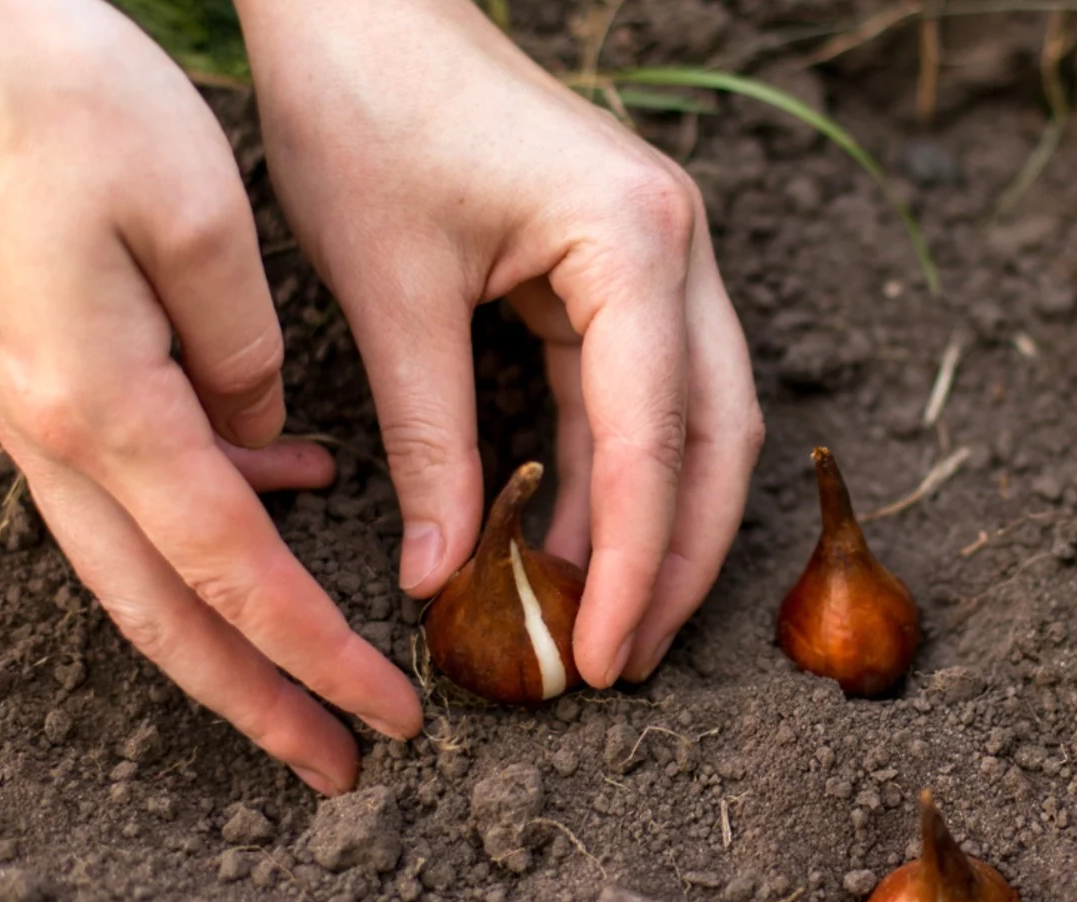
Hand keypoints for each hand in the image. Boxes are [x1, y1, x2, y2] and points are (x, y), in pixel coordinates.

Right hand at [0, 0, 421, 794]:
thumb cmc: (61, 96)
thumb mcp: (196, 217)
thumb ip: (246, 353)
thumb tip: (271, 442)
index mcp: (102, 406)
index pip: (233, 574)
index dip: (315, 658)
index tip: (390, 718)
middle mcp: (53, 432)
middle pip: (164, 613)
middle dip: (256, 701)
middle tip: (338, 766)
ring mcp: (32, 408)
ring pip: (137, 565)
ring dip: (226, 631)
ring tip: (312, 674)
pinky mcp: (36, 372)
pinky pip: (127, 481)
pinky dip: (205, 515)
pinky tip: (285, 482)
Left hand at [236, 0, 763, 687]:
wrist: (361, 0)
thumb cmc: (366, 111)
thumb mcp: (391, 293)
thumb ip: (431, 443)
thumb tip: (446, 579)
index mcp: (635, 243)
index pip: (654, 438)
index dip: (635, 562)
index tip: (604, 654)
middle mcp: (679, 247)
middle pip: (715, 438)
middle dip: (679, 558)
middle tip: (624, 661)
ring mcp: (664, 254)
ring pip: (696, 421)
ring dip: (659, 522)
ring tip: (609, 620)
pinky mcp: (627, 264)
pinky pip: (644, 389)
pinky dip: (619, 470)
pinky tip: (581, 538)